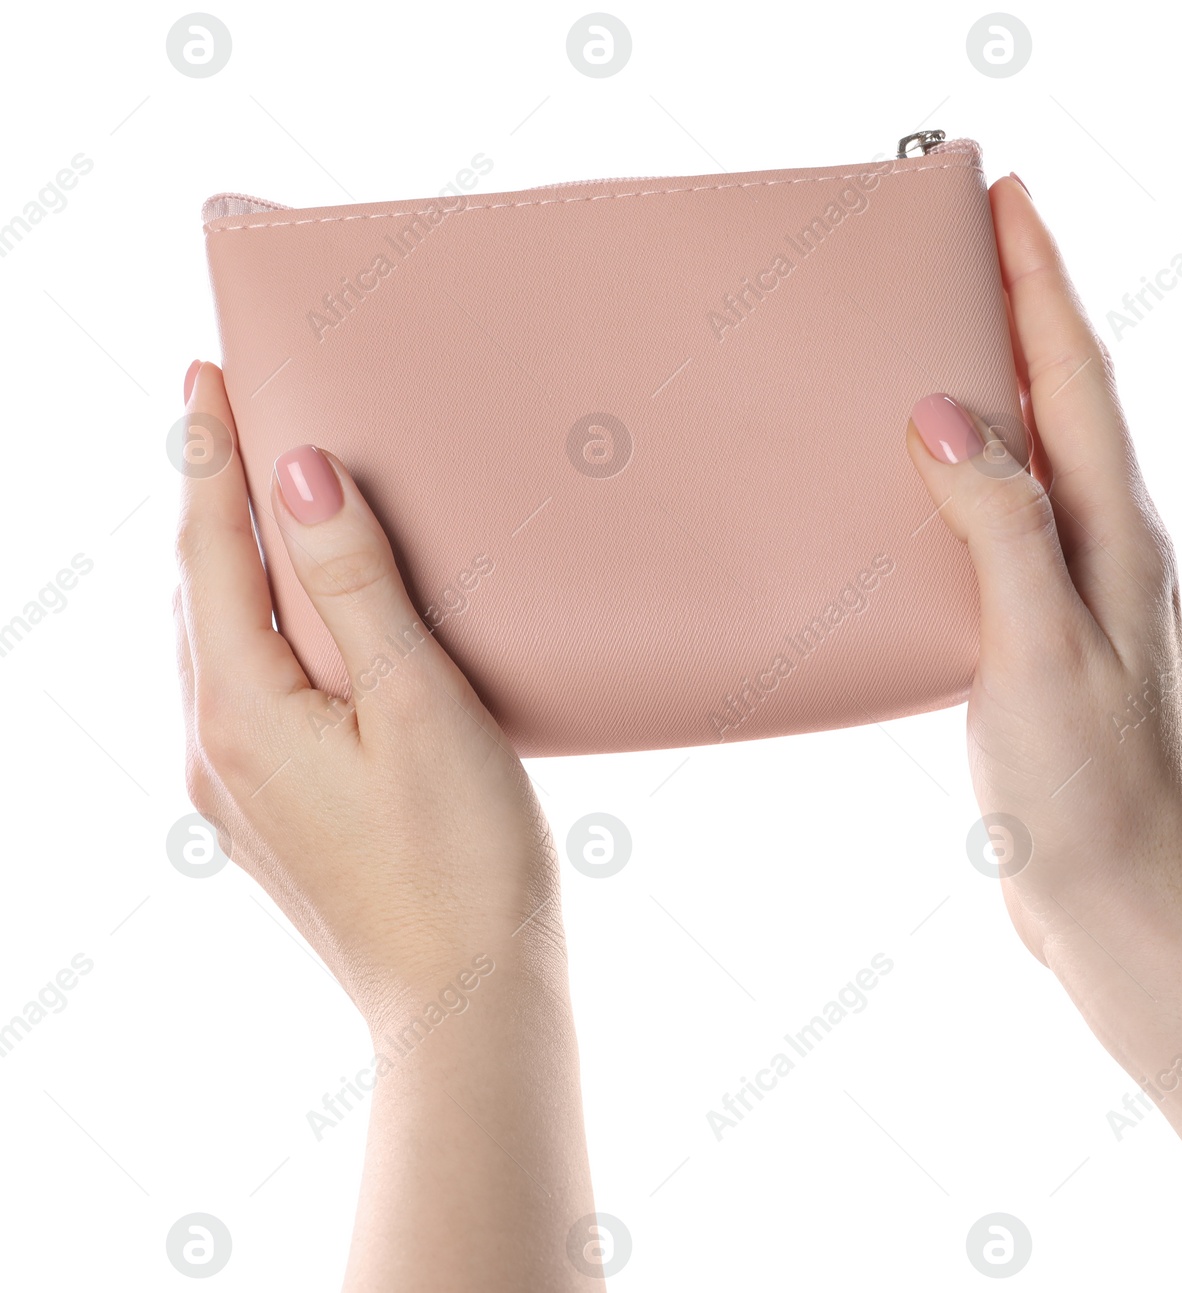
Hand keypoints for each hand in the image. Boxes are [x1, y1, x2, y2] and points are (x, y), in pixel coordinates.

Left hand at [174, 361, 596, 1290]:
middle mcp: (214, 747)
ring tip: (260, 505)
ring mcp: (236, 791)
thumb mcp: (415, 702)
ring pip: (220, 645)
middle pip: (199, 592)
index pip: (209, 547)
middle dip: (212, 500)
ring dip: (234, 566)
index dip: (210, 455)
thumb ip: (353, 584)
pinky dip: (263, 632)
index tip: (202, 375)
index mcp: (240, 708)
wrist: (466, 999)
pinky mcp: (273, 820)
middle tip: (228, 419)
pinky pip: (246, 694)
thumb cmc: (459, 857)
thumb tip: (296, 474)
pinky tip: (301, 627)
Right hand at [905, 176, 1181, 966]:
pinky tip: (929, 486)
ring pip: (1036, 458)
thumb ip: (1002, 526)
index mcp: (1114, 533)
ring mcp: (1082, 593)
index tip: (1009, 199)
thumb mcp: (1041, 649)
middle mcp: (1109, 547)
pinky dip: (974, 475)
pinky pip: (1009, 522)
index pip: (1074, 375)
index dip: (1042, 281)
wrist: (1124, 904)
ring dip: (998, 385)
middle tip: (968, 241)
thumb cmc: (1090, 792)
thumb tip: (945, 414)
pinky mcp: (1048, 638)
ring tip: (941, 335)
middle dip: (1022, 309)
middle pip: (1063, 398)